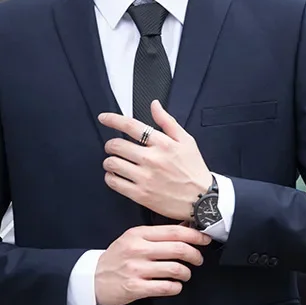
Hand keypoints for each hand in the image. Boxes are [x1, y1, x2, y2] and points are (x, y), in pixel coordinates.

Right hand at [94, 224, 211, 304]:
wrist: (94, 278)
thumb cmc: (117, 258)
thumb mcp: (133, 239)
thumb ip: (157, 234)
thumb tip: (186, 226)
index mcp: (138, 234)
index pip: (174, 231)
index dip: (194, 236)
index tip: (204, 239)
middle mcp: (137, 250)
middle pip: (178, 249)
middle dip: (195, 255)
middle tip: (198, 259)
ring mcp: (136, 269)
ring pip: (175, 269)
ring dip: (186, 273)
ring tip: (185, 274)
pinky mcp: (135, 287)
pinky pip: (166, 287)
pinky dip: (176, 287)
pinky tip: (175, 285)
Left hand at [98, 100, 211, 221]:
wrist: (202, 200)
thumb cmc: (194, 170)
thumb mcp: (186, 141)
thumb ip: (167, 121)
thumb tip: (154, 105)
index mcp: (163, 144)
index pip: (131, 126)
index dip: (113, 120)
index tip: (103, 118)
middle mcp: (152, 159)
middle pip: (116, 145)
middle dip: (110, 144)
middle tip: (113, 147)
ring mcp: (145, 178)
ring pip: (112, 164)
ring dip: (109, 161)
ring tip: (114, 162)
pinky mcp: (141, 195)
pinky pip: (114, 183)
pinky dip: (110, 177)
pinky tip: (116, 176)